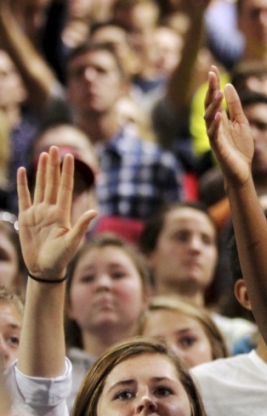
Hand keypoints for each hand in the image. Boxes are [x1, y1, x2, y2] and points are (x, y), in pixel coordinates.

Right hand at [16, 147, 96, 280]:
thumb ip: (81, 226)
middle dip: (54, 165)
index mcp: (62, 213)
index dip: (67, 172)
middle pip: (52, 182)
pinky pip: (24, 197)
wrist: (45, 268)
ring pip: (40, 186)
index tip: (70, 156)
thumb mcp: (72, 241)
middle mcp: (51, 209)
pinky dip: (23, 184)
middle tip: (56, 147)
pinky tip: (22, 171)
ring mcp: (38, 213)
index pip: (65, 187)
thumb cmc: (61, 257)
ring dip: (42, 171)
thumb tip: (94, 212)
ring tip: (44, 155)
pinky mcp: (26, 218)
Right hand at [204, 67, 253, 186]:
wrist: (242, 170)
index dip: (214, 84)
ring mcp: (214, 135)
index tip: (213, 68)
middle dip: (210, 89)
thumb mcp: (241, 122)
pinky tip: (218, 115)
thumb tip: (227, 85)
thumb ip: (235, 106)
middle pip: (209, 104)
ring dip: (213, 105)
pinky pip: (214, 134)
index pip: (214, 97)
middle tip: (212, 74)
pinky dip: (215, 124)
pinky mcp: (217, 147)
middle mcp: (214, 125)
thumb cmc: (241, 147)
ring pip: (209, 117)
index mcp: (220, 118)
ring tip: (218, 92)